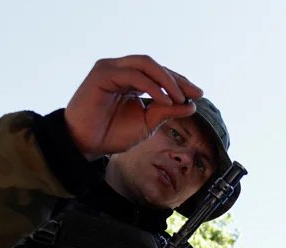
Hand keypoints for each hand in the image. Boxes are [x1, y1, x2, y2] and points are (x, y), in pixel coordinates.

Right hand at [64, 55, 202, 159]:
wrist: (86, 144)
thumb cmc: (112, 134)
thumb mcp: (147, 123)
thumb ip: (167, 111)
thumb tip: (191, 104)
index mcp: (131, 80)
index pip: (159, 74)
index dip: (179, 83)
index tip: (198, 95)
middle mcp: (120, 70)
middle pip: (154, 66)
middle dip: (177, 79)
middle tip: (194, 93)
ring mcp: (111, 69)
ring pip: (145, 64)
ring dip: (166, 80)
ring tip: (179, 98)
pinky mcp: (102, 73)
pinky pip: (133, 75)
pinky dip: (152, 86)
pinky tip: (165, 99)